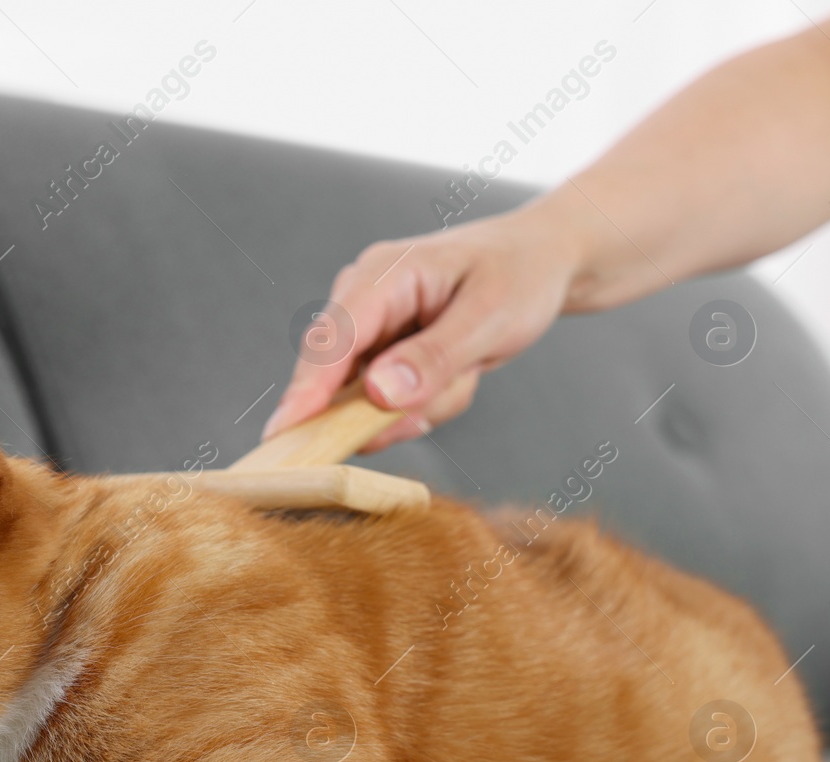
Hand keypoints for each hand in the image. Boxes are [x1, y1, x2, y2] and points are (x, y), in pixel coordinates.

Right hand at [263, 200, 583, 451]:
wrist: (543, 262)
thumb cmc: (521, 275)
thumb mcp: (490, 318)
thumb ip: (433, 358)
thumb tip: (377, 393)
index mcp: (383, 273)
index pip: (333, 338)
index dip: (308, 389)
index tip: (287, 432)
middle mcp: (362, 297)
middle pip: (338, 375)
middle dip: (389, 405)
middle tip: (453, 388)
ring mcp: (369, 326)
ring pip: (369, 399)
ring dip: (425, 401)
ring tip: (471, 369)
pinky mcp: (380, 352)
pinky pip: (389, 402)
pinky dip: (428, 402)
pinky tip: (461, 373)